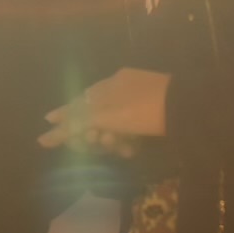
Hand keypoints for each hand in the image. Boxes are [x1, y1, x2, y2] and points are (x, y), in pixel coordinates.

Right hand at [40, 67, 168, 155]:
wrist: (186, 108)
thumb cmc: (143, 110)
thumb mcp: (107, 116)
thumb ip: (78, 121)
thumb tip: (49, 125)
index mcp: (110, 83)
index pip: (80, 100)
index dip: (64, 114)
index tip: (47, 122)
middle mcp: (122, 88)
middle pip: (97, 116)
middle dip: (94, 133)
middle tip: (96, 142)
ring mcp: (139, 100)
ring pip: (115, 125)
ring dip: (113, 140)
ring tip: (121, 148)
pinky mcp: (154, 114)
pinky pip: (132, 129)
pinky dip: (129, 140)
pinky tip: (132, 148)